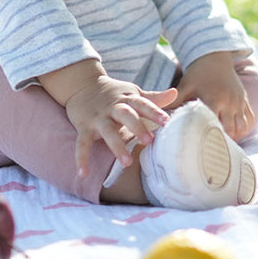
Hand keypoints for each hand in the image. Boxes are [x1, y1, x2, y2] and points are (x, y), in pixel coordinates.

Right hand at [39, 59, 176, 177]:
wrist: (82, 84)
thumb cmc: (114, 93)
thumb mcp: (132, 93)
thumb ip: (153, 98)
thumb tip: (175, 93)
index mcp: (127, 99)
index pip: (142, 104)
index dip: (154, 112)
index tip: (166, 121)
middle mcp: (113, 107)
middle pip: (126, 115)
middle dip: (137, 127)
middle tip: (148, 140)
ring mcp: (98, 118)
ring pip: (107, 131)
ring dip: (116, 146)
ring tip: (127, 163)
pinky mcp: (83, 127)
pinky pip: (82, 143)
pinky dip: (81, 158)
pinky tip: (83, 174)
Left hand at [172, 51, 253, 140]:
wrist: (214, 56)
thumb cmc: (198, 73)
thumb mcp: (185, 85)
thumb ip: (175, 101)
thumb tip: (160, 117)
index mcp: (214, 99)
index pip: (214, 124)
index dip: (209, 136)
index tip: (202, 145)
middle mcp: (229, 102)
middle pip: (230, 130)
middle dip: (222, 140)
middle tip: (212, 147)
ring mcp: (239, 102)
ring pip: (242, 127)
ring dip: (234, 135)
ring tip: (223, 140)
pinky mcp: (245, 100)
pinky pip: (250, 119)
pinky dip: (244, 127)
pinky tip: (234, 131)